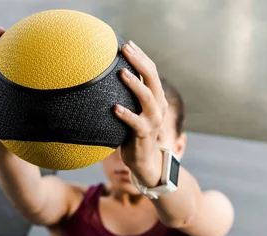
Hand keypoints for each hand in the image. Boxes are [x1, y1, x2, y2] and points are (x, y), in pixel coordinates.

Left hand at [114, 41, 167, 187]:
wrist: (143, 160)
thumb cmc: (133, 132)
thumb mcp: (134, 110)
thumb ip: (129, 96)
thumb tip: (108, 76)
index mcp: (157, 98)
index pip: (152, 72)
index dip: (141, 56)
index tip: (128, 44)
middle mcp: (158, 106)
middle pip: (152, 79)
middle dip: (139, 62)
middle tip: (125, 49)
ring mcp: (153, 120)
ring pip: (147, 97)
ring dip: (135, 84)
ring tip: (122, 73)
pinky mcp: (144, 134)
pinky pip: (135, 122)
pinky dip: (125, 114)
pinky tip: (114, 108)